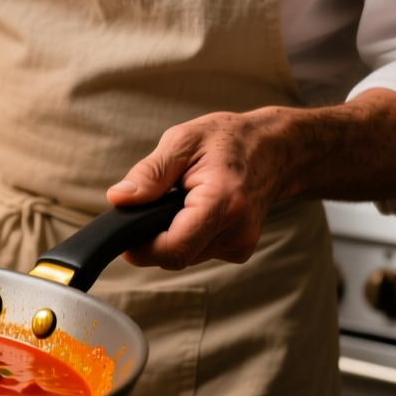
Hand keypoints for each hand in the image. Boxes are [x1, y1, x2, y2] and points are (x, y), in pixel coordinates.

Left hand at [107, 110, 291, 268]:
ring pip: (185, 256)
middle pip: (175, 256)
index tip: (124, 233)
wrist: (277, 149)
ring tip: (180, 200)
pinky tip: (195, 209)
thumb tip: (119, 199)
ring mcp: (241, 244)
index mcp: (222, 203)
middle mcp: (237, 231)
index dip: (140, 249)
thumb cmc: (230, 139)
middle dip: (153, 237)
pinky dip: (187, 234)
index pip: (173, 249)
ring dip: (171, 234)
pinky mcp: (239, 249)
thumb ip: (150, 173)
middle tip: (153, 203)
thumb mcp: (183, 141)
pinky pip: (198, 251)